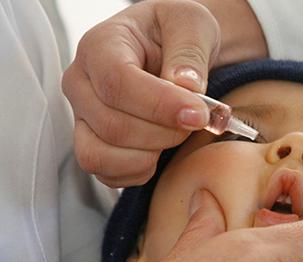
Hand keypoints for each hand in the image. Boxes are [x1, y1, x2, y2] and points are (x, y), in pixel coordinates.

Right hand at [62, 0, 266, 187]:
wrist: (170, 49)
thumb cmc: (177, 33)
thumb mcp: (192, 24)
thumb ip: (190, 52)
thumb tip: (186, 87)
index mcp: (100, 45)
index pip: (118, 83)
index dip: (161, 105)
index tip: (199, 115)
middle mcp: (81, 83)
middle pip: (113, 126)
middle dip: (165, 132)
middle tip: (197, 121)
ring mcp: (82, 117)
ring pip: (101, 155)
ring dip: (150, 155)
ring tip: (176, 133)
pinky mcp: (92, 143)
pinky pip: (107, 174)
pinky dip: (140, 171)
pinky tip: (162, 149)